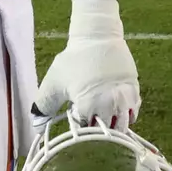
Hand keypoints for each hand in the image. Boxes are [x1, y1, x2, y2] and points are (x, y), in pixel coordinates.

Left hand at [34, 0, 140, 129]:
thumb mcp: (53, 83)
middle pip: (106, 133)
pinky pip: (133, 113)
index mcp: (88, 106)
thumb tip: (37, 126)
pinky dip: (125, 116)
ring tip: (103, 121)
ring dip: (113, 127)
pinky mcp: (134, 91)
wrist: (97, 37)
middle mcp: (109, 106)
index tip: (76, 125)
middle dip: (97, 134)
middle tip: (90, 126)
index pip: (85, 134)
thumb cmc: (73, 60)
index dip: (79, 132)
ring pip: (122, 126)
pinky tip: (114, 111)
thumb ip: (43, 105)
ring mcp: (124, 99)